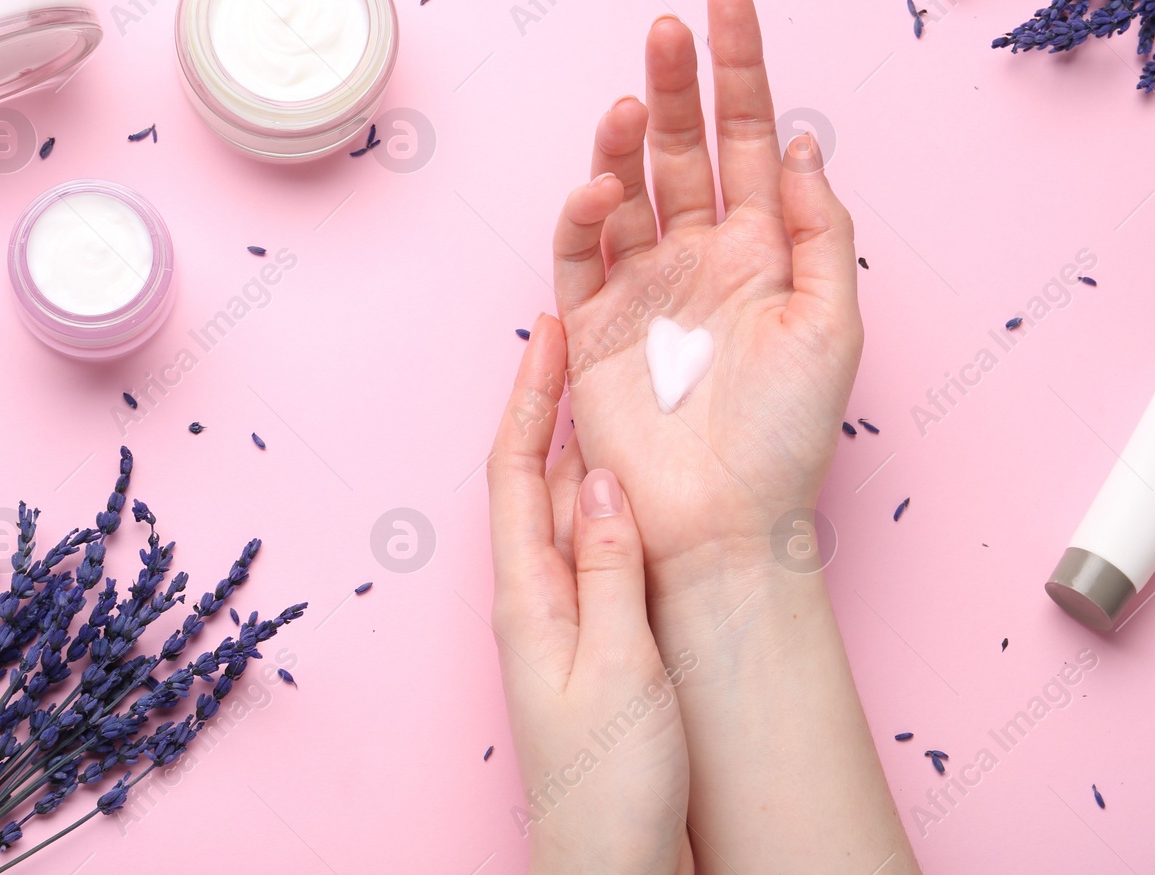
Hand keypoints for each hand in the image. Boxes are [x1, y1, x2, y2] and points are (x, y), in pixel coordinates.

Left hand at [487, 313, 693, 874]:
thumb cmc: (610, 779)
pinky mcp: (595, 638)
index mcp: (528, 595)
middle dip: (556, 405)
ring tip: (619, 387)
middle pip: (540, 478)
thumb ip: (608, 567)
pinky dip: (613, 500)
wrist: (612, 859)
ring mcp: (565, 617)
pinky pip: (599, 548)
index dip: (528, 398)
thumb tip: (599, 476)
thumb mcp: (616, 664)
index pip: (514, 471)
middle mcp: (537, 595)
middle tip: (590, 338)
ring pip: (572, 509)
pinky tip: (639, 483)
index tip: (548, 332)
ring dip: (587, 445)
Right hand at [551, 0, 862, 581]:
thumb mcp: (833, 322)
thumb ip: (817, 228)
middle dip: (677, 82)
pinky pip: (582, 252)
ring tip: (635, 105)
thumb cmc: (789, 434)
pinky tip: (605, 187)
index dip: (740, 67)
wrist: (727, 523)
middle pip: (683, 147)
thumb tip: (799, 143)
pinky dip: (586, 214)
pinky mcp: (595, 324)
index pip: (747, 137)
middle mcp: (699, 255)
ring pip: (628, 187)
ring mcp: (644, 286)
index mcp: (761, 249)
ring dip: (627, 141)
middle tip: (669, 26)